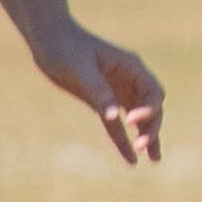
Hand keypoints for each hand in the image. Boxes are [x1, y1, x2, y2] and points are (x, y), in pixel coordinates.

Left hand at [39, 28, 163, 164]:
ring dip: (146, 137)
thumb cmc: (65, 46)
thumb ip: (99, 90)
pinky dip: (123, 142)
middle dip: (151, 128)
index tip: (130, 120)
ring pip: (138, 119)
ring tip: (154, 160)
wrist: (47, 40)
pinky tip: (131, 161)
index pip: (153, 92)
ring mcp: (116, 92)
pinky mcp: (101, 103)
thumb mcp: (81, 68)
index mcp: (131, 67)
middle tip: (143, 147)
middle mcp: (129, 80)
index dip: (149, 109)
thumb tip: (115, 116)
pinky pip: (116, 126)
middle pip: (151, 108)